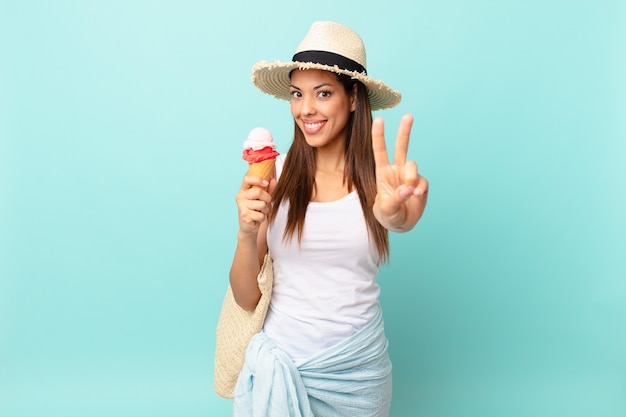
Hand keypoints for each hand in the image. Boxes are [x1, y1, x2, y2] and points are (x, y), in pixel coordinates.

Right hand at [235, 175, 275, 235]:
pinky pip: (261, 215)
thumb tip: (273, 180)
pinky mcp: (245, 215)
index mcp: (243, 189)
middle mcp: (240, 196)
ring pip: (262, 204)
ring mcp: (241, 206)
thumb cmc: (256, 210)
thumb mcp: (263, 198)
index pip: (247, 179)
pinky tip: (257, 218)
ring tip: (261, 211)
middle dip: (267, 198)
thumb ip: (268, 189)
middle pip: (258, 192)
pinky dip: (263, 217)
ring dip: (265, 209)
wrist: (249, 227)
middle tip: (266, 203)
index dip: (258, 179)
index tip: (266, 183)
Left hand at [372, 113, 428, 231]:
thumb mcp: (386, 209)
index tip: (379, 120)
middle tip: (408, 115)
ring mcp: (409, 176)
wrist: (400, 223)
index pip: (380, 151)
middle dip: (404, 131)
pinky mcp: (420, 184)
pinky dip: (420, 188)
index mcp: (382, 172)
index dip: (379, 136)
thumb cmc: (388, 214)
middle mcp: (396, 170)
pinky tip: (416, 195)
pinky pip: (422, 181)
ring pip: (413, 165)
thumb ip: (396, 198)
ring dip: (411, 176)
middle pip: (400, 147)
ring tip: (410, 191)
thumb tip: (408, 188)